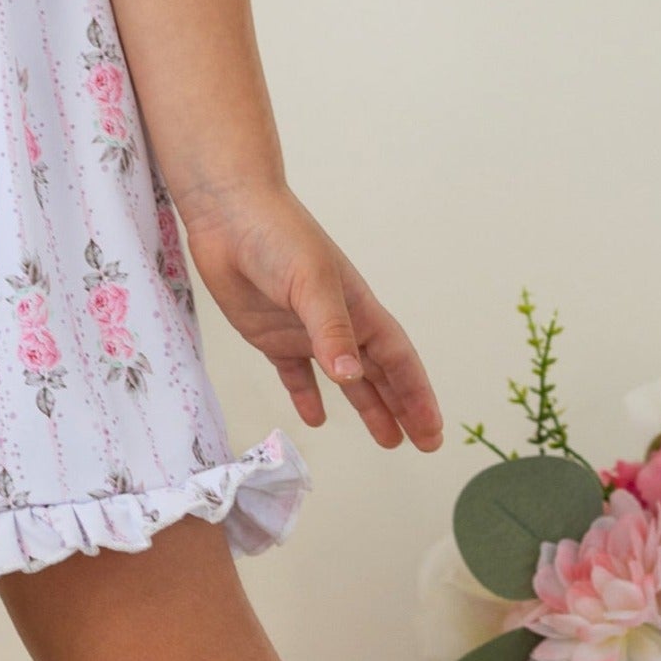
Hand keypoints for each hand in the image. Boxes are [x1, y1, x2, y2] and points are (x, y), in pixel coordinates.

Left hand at [178, 180, 443, 451]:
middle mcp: (338, 324)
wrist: (227, 216)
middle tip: (424, 444)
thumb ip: (330, 330)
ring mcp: (305, 331)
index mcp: (358, 309)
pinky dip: (307, 396)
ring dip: (367, 407)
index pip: (398, 360)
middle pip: (380, 374)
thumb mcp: (311, 282)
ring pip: (346, 379)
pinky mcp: (271, 335)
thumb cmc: (277, 238)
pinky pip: (295, 374)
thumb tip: (351, 377)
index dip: (417, 396)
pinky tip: (315, 419)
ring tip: (387, 440)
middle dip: (403, 407)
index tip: (433, 432)